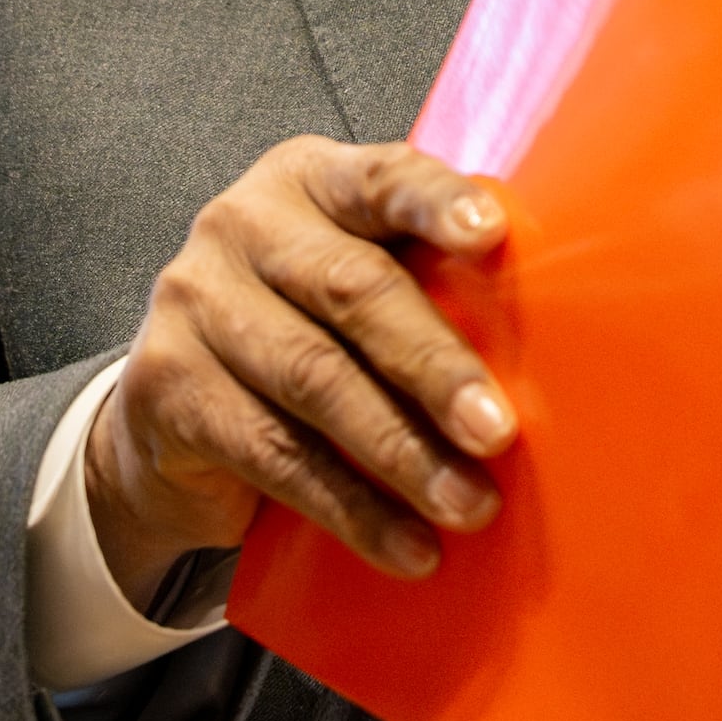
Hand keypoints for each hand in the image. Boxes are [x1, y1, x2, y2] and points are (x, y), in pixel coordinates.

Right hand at [84, 137, 517, 602]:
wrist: (174, 411)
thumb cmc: (304, 332)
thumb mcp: (356, 291)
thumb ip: (426, 289)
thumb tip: (553, 359)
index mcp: (308, 180)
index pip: (381, 176)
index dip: (435, 203)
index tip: (493, 235)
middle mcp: (242, 224)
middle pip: (352, 289)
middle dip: (435, 364)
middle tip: (498, 430)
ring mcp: (195, 301)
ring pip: (315, 379)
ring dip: (402, 453)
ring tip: (468, 505)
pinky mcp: (168, 386)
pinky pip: (275, 453)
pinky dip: (351, 508)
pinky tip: (405, 544)